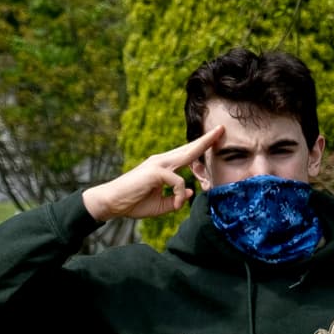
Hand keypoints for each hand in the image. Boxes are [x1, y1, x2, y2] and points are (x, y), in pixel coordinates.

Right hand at [83, 126, 223, 221]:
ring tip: (217, 135)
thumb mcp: (160, 204)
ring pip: (186, 154)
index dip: (200, 147)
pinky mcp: (155, 172)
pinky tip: (176, 204)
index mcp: (163, 166)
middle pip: (189, 148)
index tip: (214, 139)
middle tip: (222, 129)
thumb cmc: (133, 202)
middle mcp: (162, 161)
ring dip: (203, 146)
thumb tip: (190, 191)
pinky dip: (180, 196)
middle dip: (206, 139)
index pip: (185, 155)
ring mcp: (158, 164)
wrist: (111, 203)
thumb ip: (176, 198)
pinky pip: (178, 182)